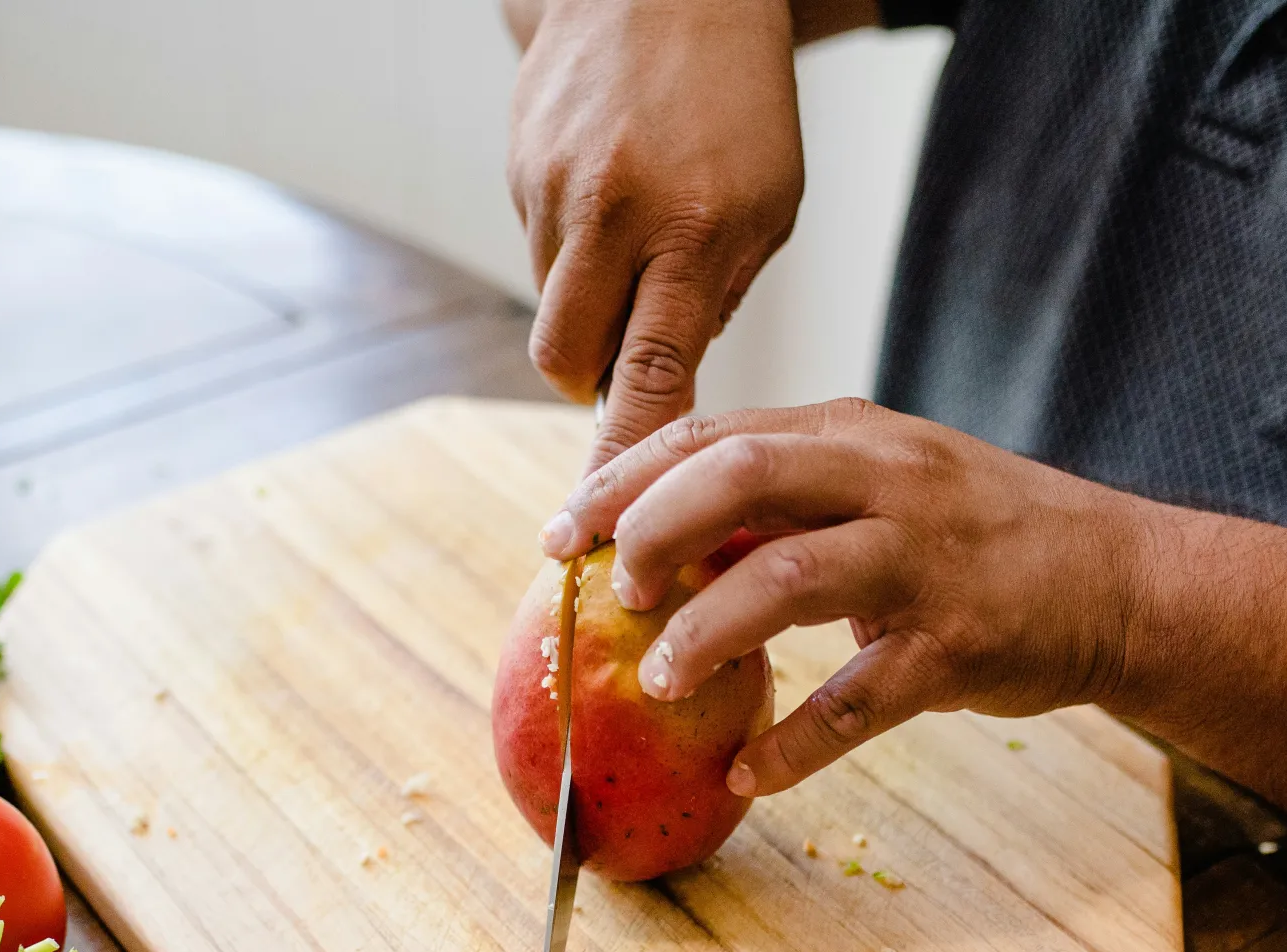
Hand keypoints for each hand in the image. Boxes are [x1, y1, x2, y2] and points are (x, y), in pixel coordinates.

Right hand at [508, 0, 803, 472]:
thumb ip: (714, 300)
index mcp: (697, 230)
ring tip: (633, 235)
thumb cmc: (736, 100)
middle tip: (623, 358)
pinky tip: (606, 190)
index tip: (606, 516)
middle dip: (588, 383)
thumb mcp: (769, 206)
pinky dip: (570, 245)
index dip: (626, 454)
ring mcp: (556, 188)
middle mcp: (616, 213)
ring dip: (586, 300)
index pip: (652, 376)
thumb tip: (661, 386)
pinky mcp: (517, 166)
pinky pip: (537, 246)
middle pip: (567, 360)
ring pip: (550, 303)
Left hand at [535, 399, 1154, 794]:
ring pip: (787, 580)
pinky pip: (858, 702)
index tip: (562, 534)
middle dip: (651, 533)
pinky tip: (747, 772)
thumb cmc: (978, 533)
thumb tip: (660, 534)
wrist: (1123, 579)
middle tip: (614, 594)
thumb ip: (784, 494)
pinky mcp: (959, 647)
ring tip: (657, 682)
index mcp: (852, 433)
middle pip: (739, 478)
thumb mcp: (883, 480)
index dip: (624, 481)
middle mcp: (886, 481)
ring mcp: (926, 562)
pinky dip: (792, 744)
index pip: (714, 433)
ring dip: (704, 635)